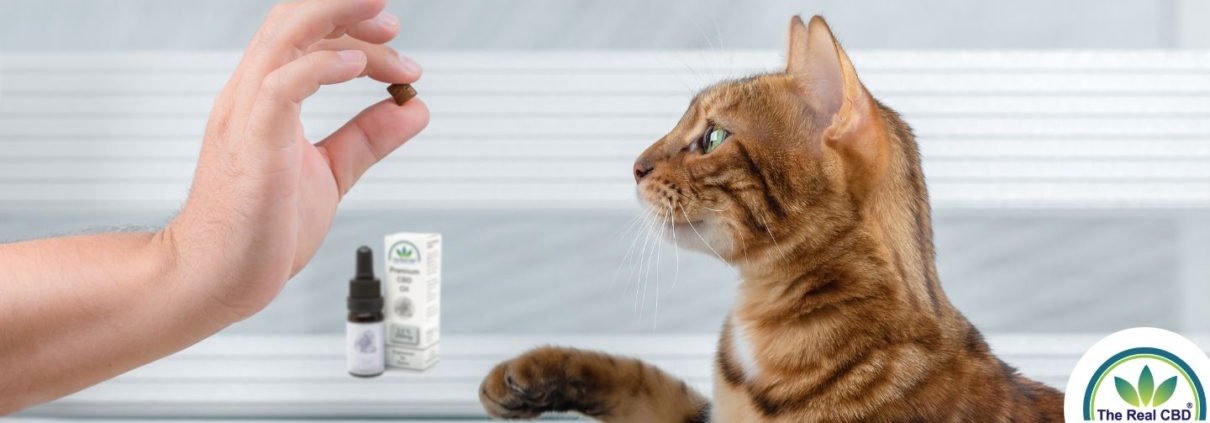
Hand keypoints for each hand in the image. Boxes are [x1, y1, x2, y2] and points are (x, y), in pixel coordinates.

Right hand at [164, 0, 428, 320]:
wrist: (216, 278)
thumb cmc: (259, 230)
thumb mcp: (330, 173)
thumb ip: (368, 138)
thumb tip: (412, 110)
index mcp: (265, 99)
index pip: (304, 35)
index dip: (351, 26)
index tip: (397, 47)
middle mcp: (251, 97)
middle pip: (292, 20)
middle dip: (346, 9)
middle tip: (394, 23)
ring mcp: (247, 116)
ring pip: (284, 38)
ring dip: (338, 20)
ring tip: (386, 25)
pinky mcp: (253, 144)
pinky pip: (282, 87)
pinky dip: (322, 67)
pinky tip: (359, 66)